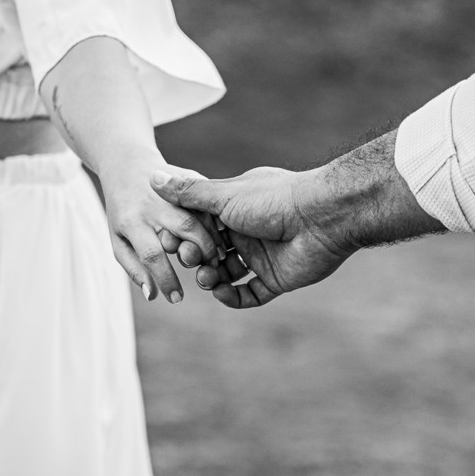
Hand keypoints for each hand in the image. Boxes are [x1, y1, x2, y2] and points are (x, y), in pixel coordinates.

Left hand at [100, 160, 222, 303]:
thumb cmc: (122, 211)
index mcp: (133, 221)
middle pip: (185, 229)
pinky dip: (217, 222)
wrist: (126, 165)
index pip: (152, 255)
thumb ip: (134, 268)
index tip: (177, 298)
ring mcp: (174, 188)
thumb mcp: (118, 240)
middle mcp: (154, 203)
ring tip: (219, 260)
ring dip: (214, 240)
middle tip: (209, 273)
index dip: (166, 280)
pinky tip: (221, 239)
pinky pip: (208, 201)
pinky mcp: (189, 176)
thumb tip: (152, 295)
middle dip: (201, 254)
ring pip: (201, 215)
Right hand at [150, 166, 355, 308]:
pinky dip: (233, 297)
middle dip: (198, 260)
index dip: (186, 236)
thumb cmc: (273, 199)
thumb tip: (153, 178)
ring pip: (228, 274)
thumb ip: (189, 194)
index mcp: (236, 208)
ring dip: (212, 279)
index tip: (172, 242)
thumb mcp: (224, 195)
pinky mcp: (277, 278)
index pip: (202, 226)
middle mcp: (248, 232)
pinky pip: (250, 294)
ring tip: (206, 279)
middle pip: (213, 252)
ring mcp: (263, 256)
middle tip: (191, 261)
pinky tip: (221, 292)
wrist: (321, 217)